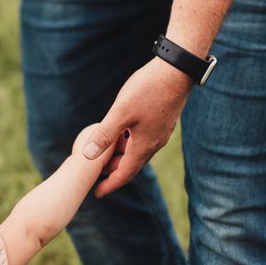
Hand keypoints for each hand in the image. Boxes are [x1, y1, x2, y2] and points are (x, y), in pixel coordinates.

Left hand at [81, 59, 192, 195]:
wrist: (177, 71)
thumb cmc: (149, 90)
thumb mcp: (121, 112)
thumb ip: (104, 134)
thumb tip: (87, 156)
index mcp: (144, 145)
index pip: (124, 174)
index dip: (109, 185)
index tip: (97, 194)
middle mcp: (155, 143)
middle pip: (131, 165)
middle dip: (113, 172)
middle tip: (95, 175)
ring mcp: (160, 132)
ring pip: (138, 152)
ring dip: (121, 156)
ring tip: (104, 154)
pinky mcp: (162, 122)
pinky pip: (143, 141)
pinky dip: (129, 143)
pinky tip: (121, 134)